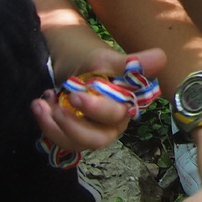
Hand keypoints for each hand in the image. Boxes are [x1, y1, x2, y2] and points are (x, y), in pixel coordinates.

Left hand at [32, 48, 166, 152]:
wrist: (68, 60)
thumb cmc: (91, 59)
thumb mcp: (107, 59)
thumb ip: (132, 64)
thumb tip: (162, 57)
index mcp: (125, 106)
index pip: (115, 116)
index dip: (96, 110)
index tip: (74, 94)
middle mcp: (112, 125)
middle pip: (98, 139)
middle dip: (75, 126)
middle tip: (56, 105)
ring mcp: (91, 132)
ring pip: (78, 144)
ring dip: (55, 127)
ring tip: (39, 104)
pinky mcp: (73, 136)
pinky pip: (62, 141)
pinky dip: (47, 126)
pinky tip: (40, 105)